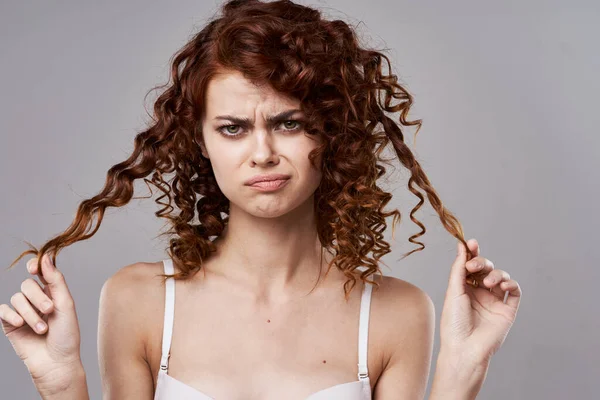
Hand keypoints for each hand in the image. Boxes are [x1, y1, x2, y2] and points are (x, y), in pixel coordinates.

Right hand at [1, 254, 82, 388]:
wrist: (56, 362)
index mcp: (52, 293)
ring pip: (16, 298)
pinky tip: (21, 325)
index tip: (34, 268)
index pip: (40, 272)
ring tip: (42, 329)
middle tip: (49, 310)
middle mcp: (36, 300)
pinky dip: (12, 316)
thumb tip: (46, 257)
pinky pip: (3, 310)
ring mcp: (22, 311)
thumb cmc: (66, 335)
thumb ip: (55, 280)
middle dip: (38, 298)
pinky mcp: (10, 324)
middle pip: (27, 285)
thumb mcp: (65, 304)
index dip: (35, 266)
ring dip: (30, 313)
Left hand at [439, 238, 521, 367]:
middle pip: (486, 269)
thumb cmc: (454, 322)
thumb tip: (462, 246)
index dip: (472, 253)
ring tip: (488, 282)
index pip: (471, 266)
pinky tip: (502, 285)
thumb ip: (459, 268)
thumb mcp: (453, 291)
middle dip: (482, 262)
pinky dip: (511, 283)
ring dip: (496, 274)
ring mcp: (494, 301)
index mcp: (464, 288)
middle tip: (475, 265)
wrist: (465, 348)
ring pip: (501, 277)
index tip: (471, 243)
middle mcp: (480, 293)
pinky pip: (514, 291)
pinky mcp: (507, 310)